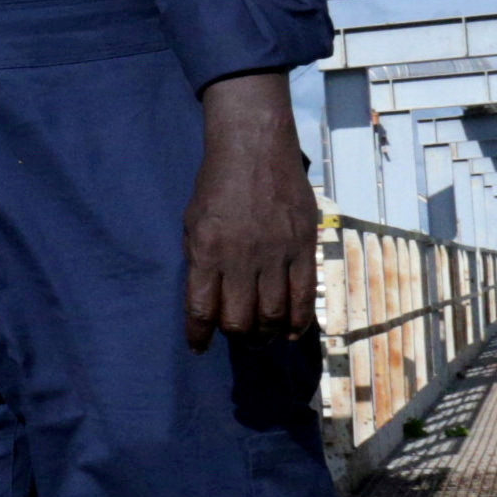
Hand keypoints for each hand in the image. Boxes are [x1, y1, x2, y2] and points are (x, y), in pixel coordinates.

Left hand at [185, 70, 319, 350]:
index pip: (200, 308)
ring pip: (273, 313)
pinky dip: (299, 321)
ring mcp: (275, 253)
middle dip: (236, 336)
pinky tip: (292, 332)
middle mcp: (240, 257)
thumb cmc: (217, 185)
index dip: (199, 335)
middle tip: (237, 337)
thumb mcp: (192, 221)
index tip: (199, 347)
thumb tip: (206, 299)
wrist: (255, 149)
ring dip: (266, 333)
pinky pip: (304, 295)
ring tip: (262, 336)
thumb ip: (199, 260)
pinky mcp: (303, 246)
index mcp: (206, 251)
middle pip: (239, 319)